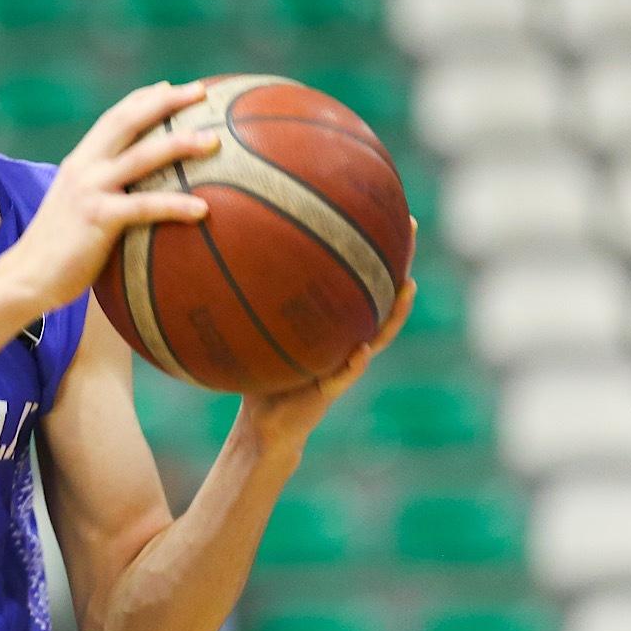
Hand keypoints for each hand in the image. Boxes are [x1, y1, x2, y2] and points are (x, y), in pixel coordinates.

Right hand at [0, 80, 216, 313]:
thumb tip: (137, 198)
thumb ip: (101, 195)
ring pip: (141, 156)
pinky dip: (175, 205)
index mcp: (79, 162)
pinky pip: (144, 206)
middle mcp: (84, 168)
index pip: (113, 118)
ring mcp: (89, 190)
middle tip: (201, 92)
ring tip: (214, 141)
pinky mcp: (97, 217)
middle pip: (127, 121)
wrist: (26, 277)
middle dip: (165, 102)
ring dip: (180, 144)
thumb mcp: (76, 210)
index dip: (143, 98)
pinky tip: (203, 210)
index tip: (172, 87)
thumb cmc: (58, 252)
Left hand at [240, 221, 419, 451]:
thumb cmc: (259, 373)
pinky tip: (362, 348)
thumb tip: (221, 247)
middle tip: (409, 229)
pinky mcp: (327, 393)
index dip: (370, 246)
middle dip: (397, 263)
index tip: (382, 205)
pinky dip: (354, 363)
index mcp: (332, 324)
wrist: (261, 424)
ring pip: (378, 335)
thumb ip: (249, 298)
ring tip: (407, 287)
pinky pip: (344, 376)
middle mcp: (345, 340)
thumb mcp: (253, 328)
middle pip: (379, 297)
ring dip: (394, 313)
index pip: (357, 278)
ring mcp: (342, 366)